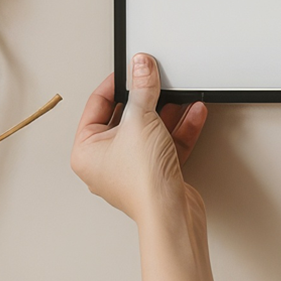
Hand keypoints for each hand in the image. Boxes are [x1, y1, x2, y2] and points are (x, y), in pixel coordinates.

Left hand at [71, 53, 207, 226]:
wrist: (170, 213)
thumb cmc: (142, 181)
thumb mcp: (141, 120)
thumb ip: (143, 88)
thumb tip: (140, 67)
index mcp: (87, 151)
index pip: (97, 106)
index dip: (116, 83)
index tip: (132, 68)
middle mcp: (106, 161)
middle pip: (127, 117)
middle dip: (147, 98)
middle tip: (157, 79)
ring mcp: (133, 168)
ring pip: (150, 129)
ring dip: (168, 111)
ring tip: (181, 94)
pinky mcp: (157, 173)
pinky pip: (167, 142)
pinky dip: (180, 127)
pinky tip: (194, 112)